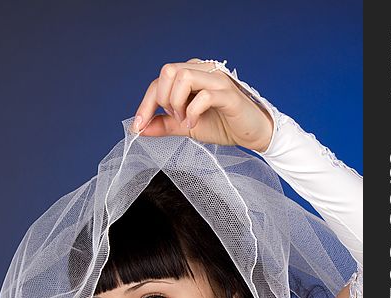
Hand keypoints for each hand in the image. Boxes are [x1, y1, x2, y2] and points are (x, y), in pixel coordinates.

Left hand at [131, 59, 273, 152]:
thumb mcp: (186, 125)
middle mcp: (203, 71)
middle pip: (168, 71)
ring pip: (183, 76)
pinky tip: (194, 124)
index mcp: (192, 74)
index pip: (160, 80)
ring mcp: (217, 80)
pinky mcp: (228, 94)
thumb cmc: (223, 124)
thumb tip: (139, 128)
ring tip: (185, 120)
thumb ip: (164, 124)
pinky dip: (192, 112)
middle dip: (163, 99)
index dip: (146, 103)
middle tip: (174, 118)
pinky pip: (203, 96)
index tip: (138, 126)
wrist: (252, 133)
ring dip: (177, 103)